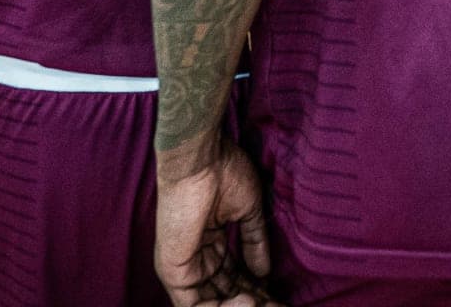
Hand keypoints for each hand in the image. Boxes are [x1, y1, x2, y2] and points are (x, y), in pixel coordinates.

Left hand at [156, 135, 278, 306]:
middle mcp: (194, 257)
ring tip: (264, 305)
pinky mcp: (172, 272)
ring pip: (210, 302)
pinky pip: (194, 306)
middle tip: (276, 305)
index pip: (233, 276)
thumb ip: (254, 242)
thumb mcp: (246, 212)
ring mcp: (181, 266)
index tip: (277, 296)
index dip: (255, 288)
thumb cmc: (222, 171)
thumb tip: (264, 272)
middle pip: (223, 292)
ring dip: (239, 306)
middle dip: (251, 300)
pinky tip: (248, 303)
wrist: (201, 158)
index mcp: (208, 243)